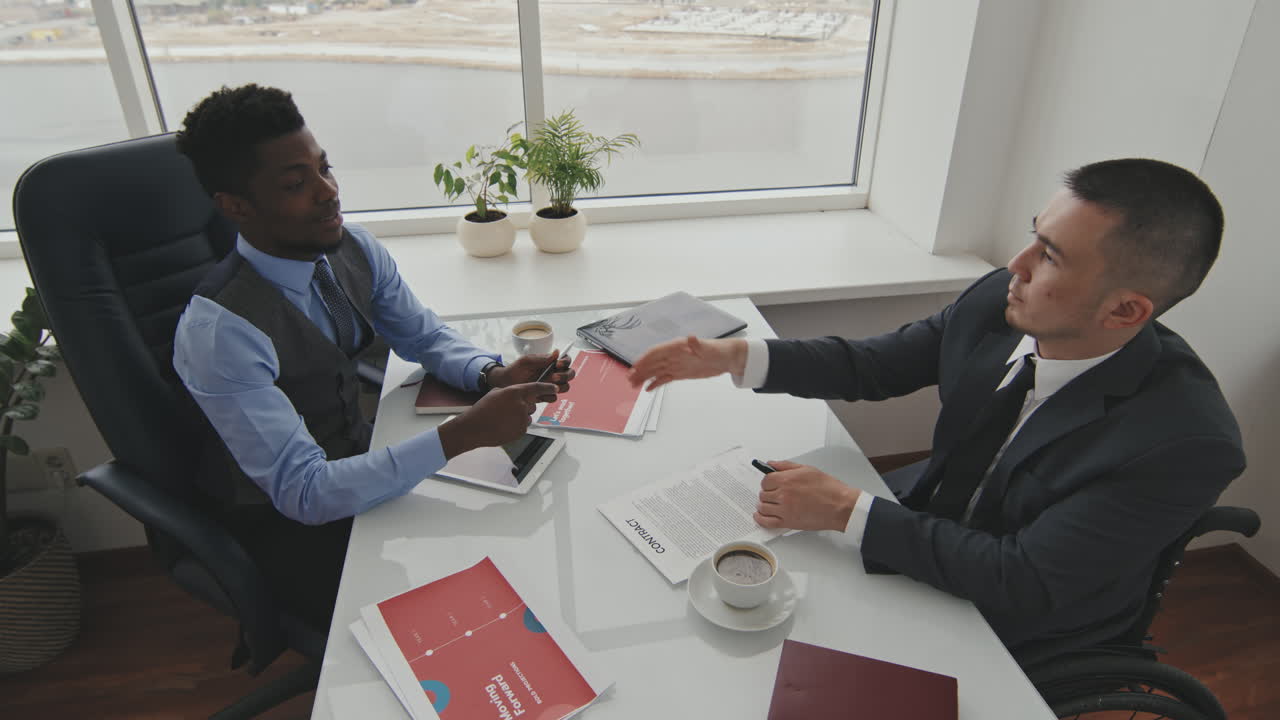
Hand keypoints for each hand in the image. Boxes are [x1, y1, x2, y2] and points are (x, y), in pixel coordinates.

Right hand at [438, 382, 556, 457]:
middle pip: (532, 404)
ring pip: (528, 416)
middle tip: (508, 409)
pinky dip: (516, 426)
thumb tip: (521, 395)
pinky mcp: (521, 430)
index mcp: (514, 392)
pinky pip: (524, 426)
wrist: (474, 428)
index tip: (555, 388)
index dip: (547, 387)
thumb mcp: (496, 393)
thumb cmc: (482, 410)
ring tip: (503, 419)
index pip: (537, 388)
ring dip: (519, 416)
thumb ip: (511, 392)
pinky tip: (504, 425)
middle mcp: (521, 404)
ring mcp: (522, 418)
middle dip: (524, 406)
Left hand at [489, 351, 574, 393]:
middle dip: (565, 375)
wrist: (505, 383)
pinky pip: (553, 397)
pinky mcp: (545, 395)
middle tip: (554, 377)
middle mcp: (554, 373)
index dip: (566, 362)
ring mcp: (550, 385)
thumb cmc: (515, 369)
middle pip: (570, 374)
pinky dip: (549, 396)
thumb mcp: (526, 361)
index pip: (566, 360)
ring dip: (560, 386)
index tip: (558, 364)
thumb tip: (556, 352)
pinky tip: (540, 394)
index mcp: (551, 363)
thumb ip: (542, 358)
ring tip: (548, 384)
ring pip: (565, 387)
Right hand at [626, 335, 746, 390]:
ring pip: (656, 371)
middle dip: (640, 370)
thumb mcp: (708, 347)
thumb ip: (697, 344)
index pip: (657, 352)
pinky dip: (655, 383)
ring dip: (644, 377)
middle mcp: (674, 355)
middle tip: (629, 379)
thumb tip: (691, 338)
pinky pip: (664, 378)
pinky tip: (647, 389)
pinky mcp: (680, 373)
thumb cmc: (719, 350)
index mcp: (677, 347)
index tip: (635, 366)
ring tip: (633, 385)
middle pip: (653, 363)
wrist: (727, 359)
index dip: (645, 359)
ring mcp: (676, 364)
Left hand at [754, 460, 860, 531]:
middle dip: (767, 493)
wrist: (840, 506)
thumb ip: (786, 466)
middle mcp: (783, 495)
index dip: (768, 482)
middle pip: (763, 494)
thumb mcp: (807, 469)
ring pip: (763, 507)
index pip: (765, 480)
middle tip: (773, 494)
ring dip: (764, 505)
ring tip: (768, 504)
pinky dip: (760, 519)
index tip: (771, 483)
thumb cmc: (828, 488)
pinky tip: (760, 516)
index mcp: (786, 480)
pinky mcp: (788, 522)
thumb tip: (771, 464)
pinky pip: (767, 522)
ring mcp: (784, 510)